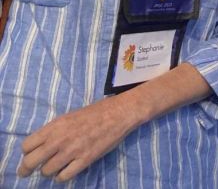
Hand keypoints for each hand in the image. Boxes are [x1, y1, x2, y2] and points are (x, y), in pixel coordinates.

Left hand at [18, 94, 138, 181]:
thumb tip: (40, 146)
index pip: (26, 146)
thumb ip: (52, 131)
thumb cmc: (94, 113)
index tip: (29, 156)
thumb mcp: (68, 117)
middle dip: (26, 169)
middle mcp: (59, 140)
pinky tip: (66, 171)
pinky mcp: (85, 160)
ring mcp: (72, 151)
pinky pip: (64, 177)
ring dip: (49, 171)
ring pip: (46, 171)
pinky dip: (62, 176)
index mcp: (54, 127)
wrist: (118, 113)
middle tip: (27, 173)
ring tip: (55, 167)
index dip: (26, 153)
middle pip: (30, 162)